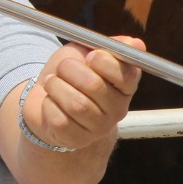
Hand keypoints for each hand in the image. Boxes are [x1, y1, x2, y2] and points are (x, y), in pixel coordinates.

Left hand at [25, 36, 145, 150]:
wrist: (46, 97)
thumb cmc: (71, 72)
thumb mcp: (88, 51)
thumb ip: (111, 46)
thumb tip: (136, 44)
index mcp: (126, 86)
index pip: (127, 74)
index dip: (104, 61)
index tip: (90, 56)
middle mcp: (118, 109)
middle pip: (95, 85)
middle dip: (71, 69)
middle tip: (63, 67)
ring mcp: (99, 127)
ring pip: (75, 104)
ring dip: (56, 86)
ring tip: (52, 82)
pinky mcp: (77, 139)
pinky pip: (60, 119)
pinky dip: (48, 104)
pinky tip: (51, 102)